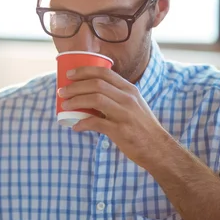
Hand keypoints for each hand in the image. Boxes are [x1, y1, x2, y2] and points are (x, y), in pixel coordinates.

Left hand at [58, 66, 172, 167]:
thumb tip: (91, 94)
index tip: (69, 74)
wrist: (158, 149)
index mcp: (129, 90)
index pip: (104, 73)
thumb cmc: (142, 127)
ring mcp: (124, 114)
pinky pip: (96, 123)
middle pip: (96, 84)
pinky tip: (76, 127)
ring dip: (76, 101)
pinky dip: (82, 124)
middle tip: (62, 91)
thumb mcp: (134, 105)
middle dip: (75, 86)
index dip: (84, 71)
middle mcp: (127, 98)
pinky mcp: (120, 130)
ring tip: (65, 105)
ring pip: (95, 99)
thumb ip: (117, 97)